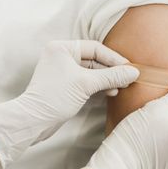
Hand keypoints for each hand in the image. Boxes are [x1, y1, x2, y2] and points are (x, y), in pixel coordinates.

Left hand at [0, 40, 139, 168]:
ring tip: (121, 87)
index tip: (129, 68)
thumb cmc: (55, 97)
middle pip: (94, 59)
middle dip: (111, 70)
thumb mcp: (86, 84)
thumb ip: (111, 76)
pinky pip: (86, 81)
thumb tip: (134, 72)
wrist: (33, 120)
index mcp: (62, 48)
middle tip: (128, 79)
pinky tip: (111, 92)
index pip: (95, 48)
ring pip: (91, 71)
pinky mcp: (65, 84)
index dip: (114, 58)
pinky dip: (98, 85)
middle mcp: (61, 55)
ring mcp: (63, 70)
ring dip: (106, 79)